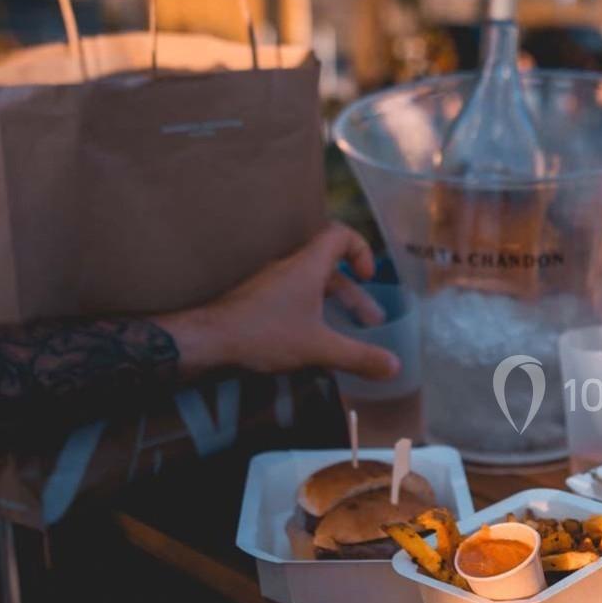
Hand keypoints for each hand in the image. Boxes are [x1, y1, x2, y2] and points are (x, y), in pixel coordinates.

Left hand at [159, 223, 400, 380]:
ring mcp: (271, 286)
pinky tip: (316, 345)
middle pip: (330, 269)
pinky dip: (312, 316)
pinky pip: (293, 302)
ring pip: (311, 288)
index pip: (339, 235)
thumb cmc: (263, 335)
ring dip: (334, 308)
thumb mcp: (319, 348)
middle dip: (354, 295)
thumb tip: (395, 368)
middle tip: (371, 322)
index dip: (360, 249)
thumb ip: (359, 357)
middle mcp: (289, 270)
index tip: (369, 277)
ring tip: (349, 335)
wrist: (206, 342)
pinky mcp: (257, 304)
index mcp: (306, 267)